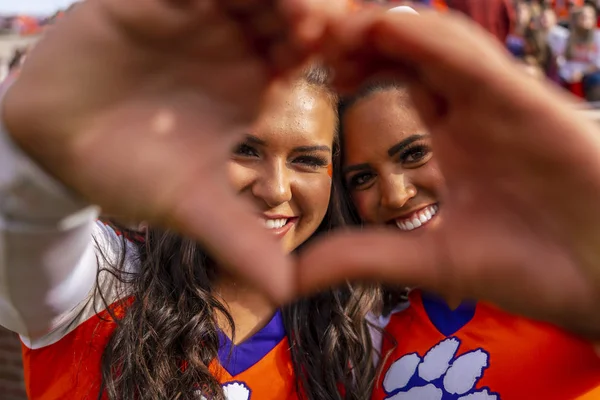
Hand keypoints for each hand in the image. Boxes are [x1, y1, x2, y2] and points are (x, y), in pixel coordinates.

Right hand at [2, 0, 340, 302]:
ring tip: (310, 18)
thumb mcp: (193, 206)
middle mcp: (232, 40)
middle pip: (295, 8)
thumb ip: (240, 240)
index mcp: (252, 80)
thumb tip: (285, 294)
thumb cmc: (128, 169)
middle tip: (343, 31)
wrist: (54, 145)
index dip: (340, 53)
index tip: (360, 68)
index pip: (313, 50)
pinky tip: (245, 0)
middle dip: (323, 15)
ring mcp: (196, 13)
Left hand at [298, 11, 599, 336]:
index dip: (341, 77)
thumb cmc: (526, 267)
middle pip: (403, 59)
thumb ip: (361, 258)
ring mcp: (496, 104)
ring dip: (384, 32)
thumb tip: (288, 279)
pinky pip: (476, 62)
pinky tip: (389, 29)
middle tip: (299, 39)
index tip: (292, 76)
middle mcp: (465, 115)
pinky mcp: (529, 102)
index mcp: (441, 144)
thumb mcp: (427, 259)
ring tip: (330, 27)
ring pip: (435, 48)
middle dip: (354, 45)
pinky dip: (433, 43)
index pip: (383, 91)